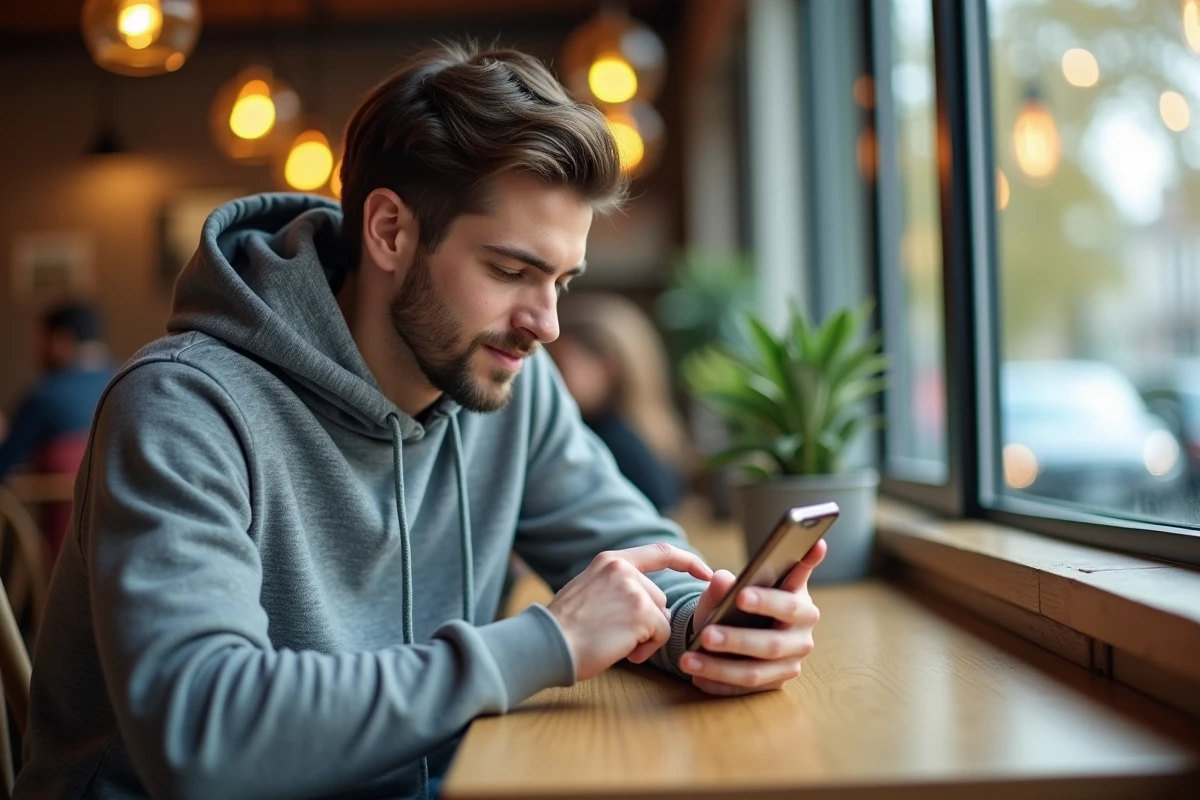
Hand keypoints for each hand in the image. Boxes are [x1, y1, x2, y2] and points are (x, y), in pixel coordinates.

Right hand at [548, 543, 712, 680]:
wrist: (547, 644)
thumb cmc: (565, 629)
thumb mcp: (589, 590)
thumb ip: (617, 586)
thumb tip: (651, 600)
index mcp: (611, 561)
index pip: (660, 552)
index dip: (687, 562)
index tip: (705, 572)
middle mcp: (624, 569)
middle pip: (658, 599)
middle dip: (645, 622)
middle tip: (613, 636)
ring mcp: (634, 589)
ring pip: (660, 618)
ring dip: (644, 637)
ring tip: (613, 642)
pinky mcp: (642, 612)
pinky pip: (660, 636)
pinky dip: (646, 650)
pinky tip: (621, 651)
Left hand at [681, 538, 825, 695]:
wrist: (741, 626)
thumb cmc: (743, 602)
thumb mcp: (731, 590)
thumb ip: (725, 585)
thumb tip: (721, 579)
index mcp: (800, 603)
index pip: (788, 602)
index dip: (767, 600)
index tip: (741, 594)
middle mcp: (802, 636)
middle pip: (772, 643)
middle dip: (736, 640)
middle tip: (706, 635)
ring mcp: (790, 663)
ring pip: (756, 671)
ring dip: (720, 668)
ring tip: (688, 660)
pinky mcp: (774, 684)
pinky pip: (745, 689)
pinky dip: (719, 683)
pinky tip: (696, 677)